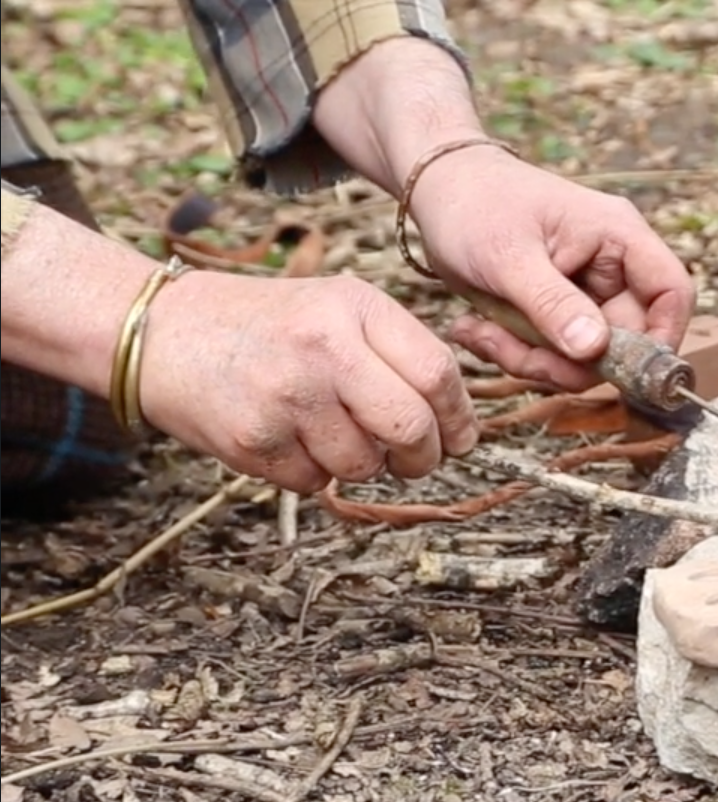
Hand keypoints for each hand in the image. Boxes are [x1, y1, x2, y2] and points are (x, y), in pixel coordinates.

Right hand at [138, 271, 479, 492]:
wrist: (162, 331)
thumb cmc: (268, 326)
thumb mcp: (337, 308)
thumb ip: (398, 352)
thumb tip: (458, 422)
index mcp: (355, 307)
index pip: (438, 374)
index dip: (459, 418)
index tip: (459, 439)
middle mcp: (324, 347)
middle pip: (411, 428)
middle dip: (422, 457)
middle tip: (413, 460)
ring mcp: (287, 395)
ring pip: (364, 465)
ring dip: (361, 466)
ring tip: (334, 436)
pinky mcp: (253, 439)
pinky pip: (314, 483)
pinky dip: (313, 474)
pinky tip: (290, 440)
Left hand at [406, 147, 695, 391]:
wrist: (436, 190)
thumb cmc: (472, 204)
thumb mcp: (508, 257)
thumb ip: (553, 305)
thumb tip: (594, 350)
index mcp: (618, 237)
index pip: (672, 292)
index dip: (662, 339)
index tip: (623, 373)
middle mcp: (612, 267)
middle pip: (625, 340)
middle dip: (569, 361)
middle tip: (513, 354)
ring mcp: (585, 292)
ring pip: (586, 357)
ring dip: (533, 361)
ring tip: (483, 335)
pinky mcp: (558, 312)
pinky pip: (555, 354)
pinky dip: (516, 354)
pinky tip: (477, 330)